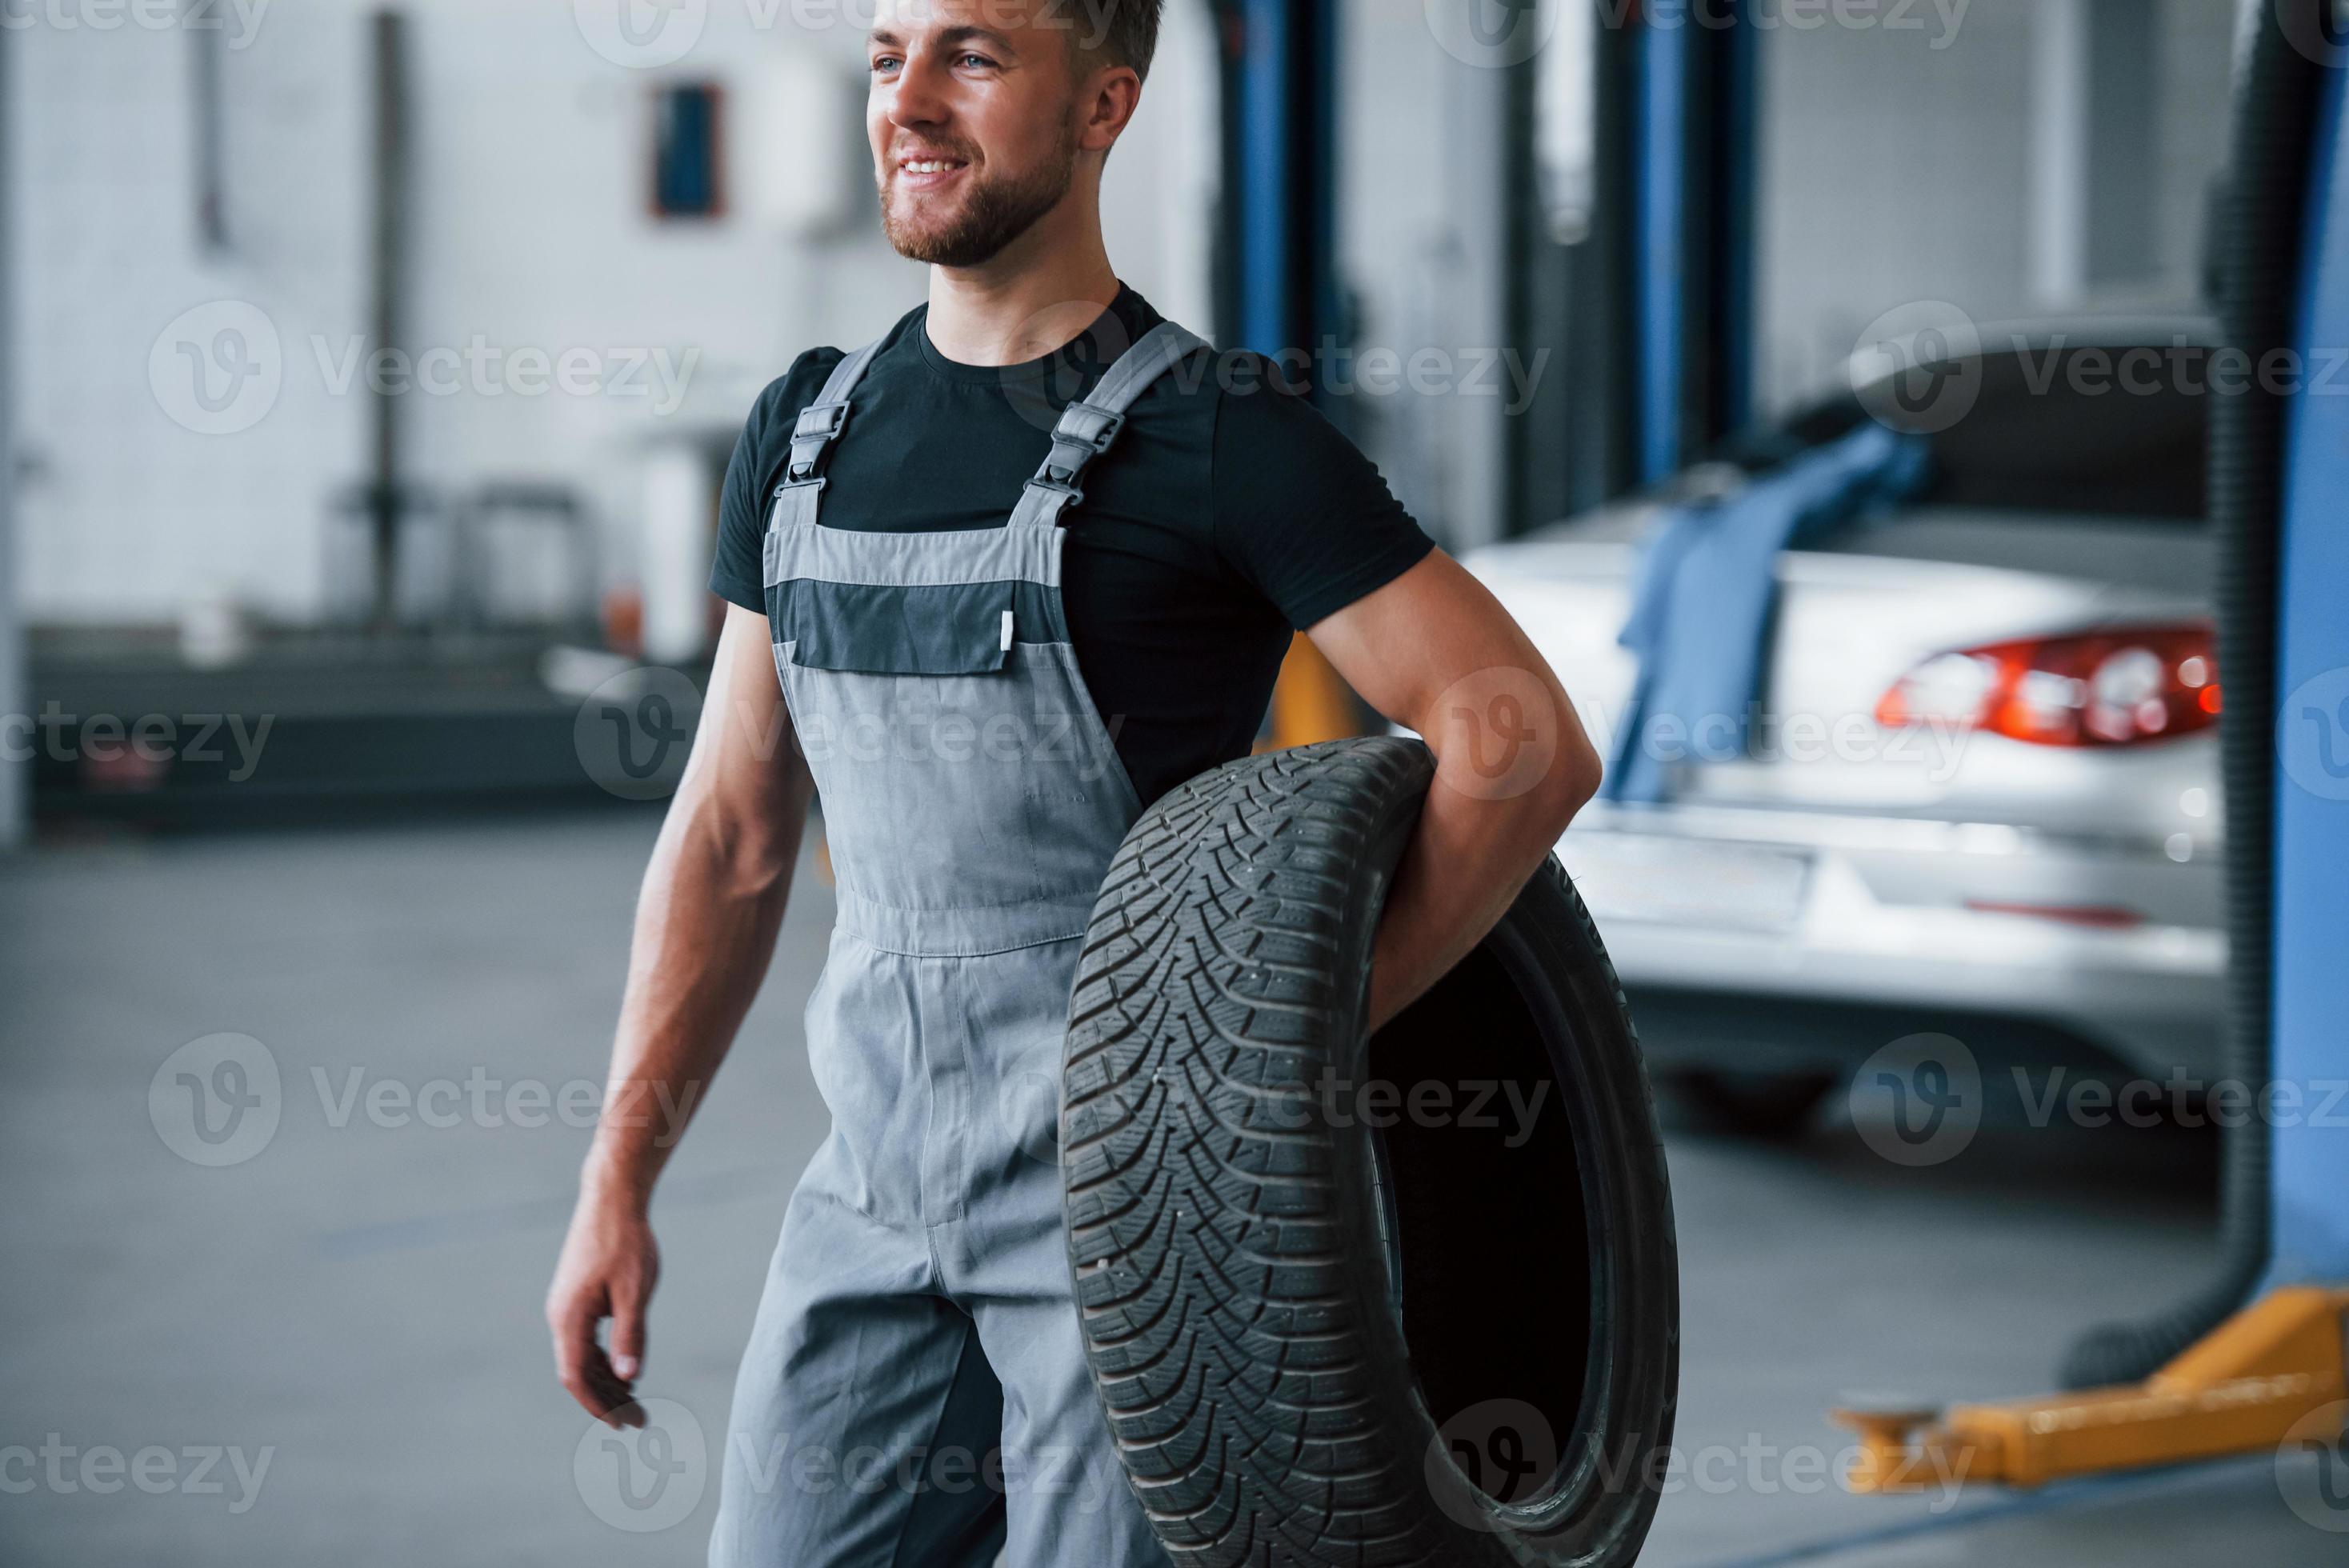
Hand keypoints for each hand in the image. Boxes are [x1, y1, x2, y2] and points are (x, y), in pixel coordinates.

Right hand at [546, 1182, 659, 1427]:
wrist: (612, 1199)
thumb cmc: (626, 1242)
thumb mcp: (635, 1291)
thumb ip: (630, 1335)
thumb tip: (629, 1377)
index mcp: (570, 1317)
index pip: (575, 1376)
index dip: (597, 1405)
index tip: (622, 1424)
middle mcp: (561, 1316)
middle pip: (578, 1371)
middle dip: (606, 1400)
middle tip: (639, 1421)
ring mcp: (566, 1306)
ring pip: (581, 1357)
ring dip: (605, 1381)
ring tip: (635, 1402)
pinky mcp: (576, 1298)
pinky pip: (585, 1340)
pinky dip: (603, 1360)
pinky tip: (626, 1371)